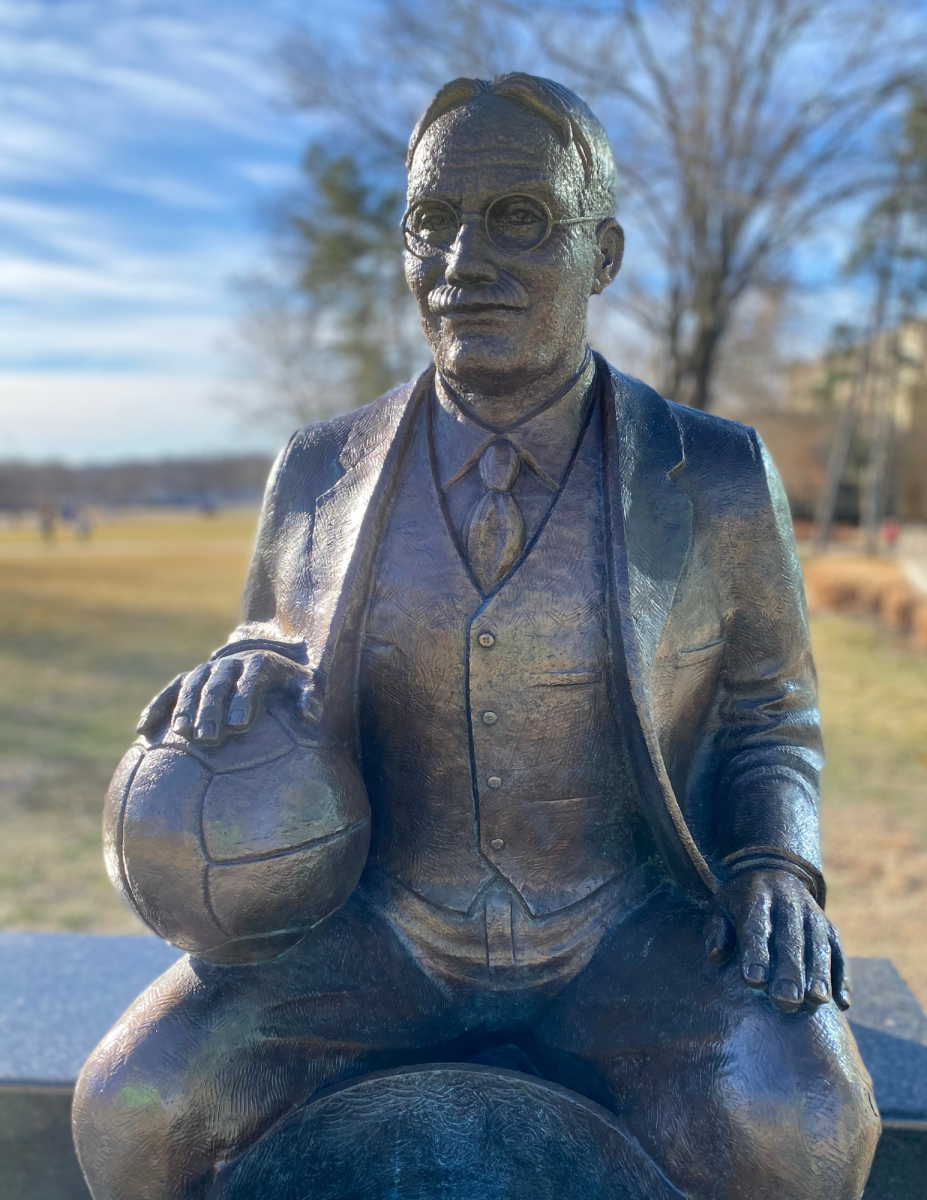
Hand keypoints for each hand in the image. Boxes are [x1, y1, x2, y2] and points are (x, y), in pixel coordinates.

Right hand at [137, 651, 318, 745]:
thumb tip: (309, 717)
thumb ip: (309, 699)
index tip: (240, 724)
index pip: (251, 679)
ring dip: (184, 708)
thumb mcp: (308, 684)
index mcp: (260, 664)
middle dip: (211, 709)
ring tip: (180, 734)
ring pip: (191, 685)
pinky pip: (170, 690)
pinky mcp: (190, 678)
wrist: (267, 657)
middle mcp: (230, 663)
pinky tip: (143, 730)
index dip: (244, 699)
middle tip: (207, 738)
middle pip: (217, 684)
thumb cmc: (291, 682)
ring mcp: (207, 669)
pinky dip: (156, 706)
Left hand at [704, 868, 848, 1012]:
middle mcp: (788, 904)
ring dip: (819, 973)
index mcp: (757, 898)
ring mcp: (813, 915)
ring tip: (816, 1000)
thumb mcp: (720, 907)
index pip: (755, 927)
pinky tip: (842, 1002)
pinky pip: (839, 952)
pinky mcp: (830, 928)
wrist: (774, 872)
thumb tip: (716, 956)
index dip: (755, 954)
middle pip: (791, 939)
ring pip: (819, 945)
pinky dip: (842, 976)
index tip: (753, 980)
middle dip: (789, 971)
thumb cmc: (740, 902)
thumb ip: (716, 931)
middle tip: (786, 1001)